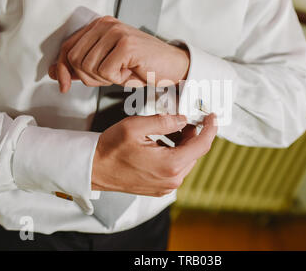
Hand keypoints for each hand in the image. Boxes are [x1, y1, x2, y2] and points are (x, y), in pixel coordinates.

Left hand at [48, 16, 189, 92]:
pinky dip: (117, 79)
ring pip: (89, 66)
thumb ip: (81, 66)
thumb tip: (54, 71)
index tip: (63, 85)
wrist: (173, 67)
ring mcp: (116, 32)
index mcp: (99, 25)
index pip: (68, 47)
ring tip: (122, 73)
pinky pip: (106, 71)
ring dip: (104, 79)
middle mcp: (105, 24)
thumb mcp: (107, 66)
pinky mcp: (126, 44)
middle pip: (75, 59)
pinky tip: (130, 72)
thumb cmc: (141, 67)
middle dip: (88, 77)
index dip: (62, 69)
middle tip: (110, 77)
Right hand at [91, 113, 216, 196]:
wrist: (93, 168)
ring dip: (182, 144)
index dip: (210, 128)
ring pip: (185, 160)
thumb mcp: (137, 126)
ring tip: (168, 130)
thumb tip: (183, 119)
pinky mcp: (160, 188)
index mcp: (170, 165)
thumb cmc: (110, 149)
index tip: (212, 117)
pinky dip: (174, 154)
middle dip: (192, 134)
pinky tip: (161, 144)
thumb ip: (164, 121)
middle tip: (182, 119)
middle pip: (194, 152)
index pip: (201, 145)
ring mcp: (166, 186)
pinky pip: (175, 168)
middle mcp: (171, 179)